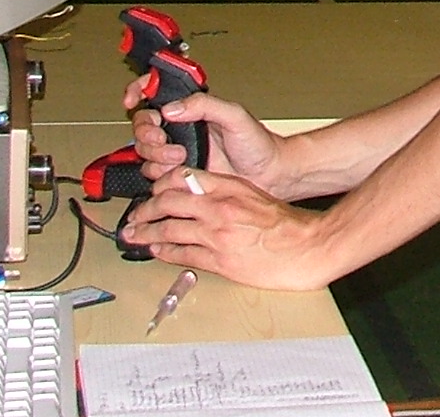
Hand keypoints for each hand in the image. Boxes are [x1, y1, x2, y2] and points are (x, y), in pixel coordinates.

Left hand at [118, 167, 336, 291]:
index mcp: (229, 187)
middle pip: (168, 203)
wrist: (305, 246)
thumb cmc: (286, 223)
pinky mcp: (218, 260)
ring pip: (168, 229)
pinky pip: (182, 254)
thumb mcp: (255, 194)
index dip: (161, 184)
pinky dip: (165, 251)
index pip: (183, 178)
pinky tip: (156, 250)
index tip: (153, 190)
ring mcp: (216, 234)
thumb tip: (201, 194)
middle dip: (145, 209)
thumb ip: (227, 192)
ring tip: (134, 235)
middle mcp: (218, 208)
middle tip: (134, 215)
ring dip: (146, 232)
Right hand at [124, 79, 288, 194]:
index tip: (132, 99)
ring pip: (145, 149)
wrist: (266, 175)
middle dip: (147, 131)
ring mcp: (177, 150)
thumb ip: (205, 105)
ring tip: (180, 156)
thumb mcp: (234, 115)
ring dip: (156, 153)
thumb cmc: (257, 143)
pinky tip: (178, 170)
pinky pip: (153, 171)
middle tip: (163, 138)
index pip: (157, 92)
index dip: (140, 91)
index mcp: (193, 107)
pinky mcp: (177, 173)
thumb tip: (172, 108)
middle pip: (144, 124)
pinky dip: (160, 171)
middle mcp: (181, 127)